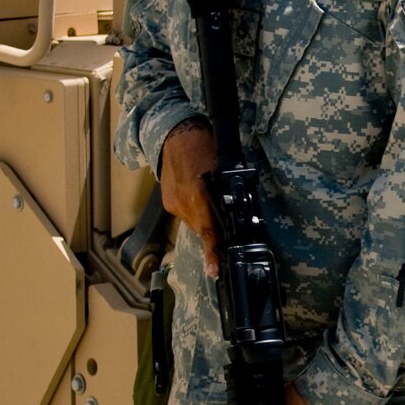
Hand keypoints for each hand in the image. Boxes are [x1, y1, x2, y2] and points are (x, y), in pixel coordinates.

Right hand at [159, 121, 219, 277]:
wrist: (175, 133)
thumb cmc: (205, 146)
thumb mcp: (224, 170)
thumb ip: (227, 195)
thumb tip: (236, 217)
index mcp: (201, 195)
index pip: (209, 232)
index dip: (212, 253)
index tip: (214, 271)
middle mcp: (185, 203)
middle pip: (203, 229)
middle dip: (214, 231)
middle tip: (223, 226)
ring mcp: (174, 203)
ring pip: (193, 223)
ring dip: (203, 219)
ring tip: (207, 201)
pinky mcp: (168, 202)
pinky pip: (184, 214)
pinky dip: (193, 210)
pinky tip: (197, 196)